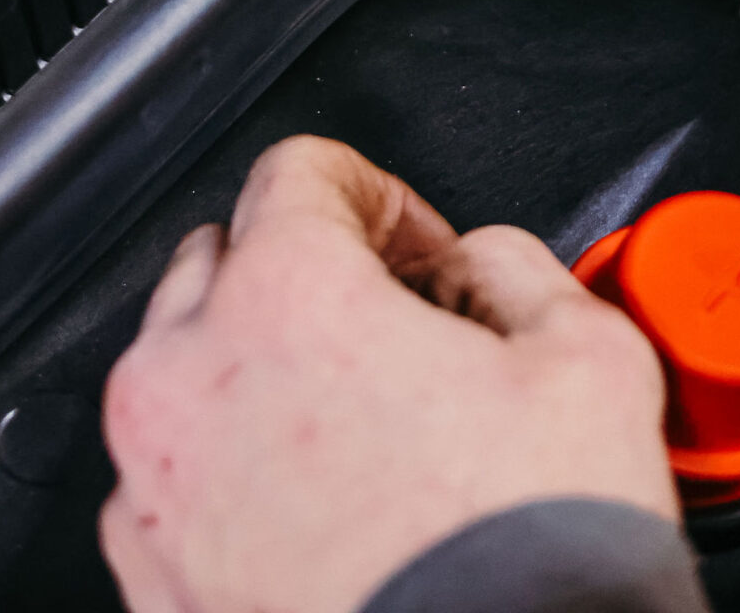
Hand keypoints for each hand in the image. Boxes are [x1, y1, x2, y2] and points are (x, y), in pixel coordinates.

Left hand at [99, 136, 676, 612]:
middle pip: (223, 261)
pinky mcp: (149, 589)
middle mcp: (187, 383)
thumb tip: (481, 269)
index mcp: (285, 296)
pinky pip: (176, 491)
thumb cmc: (528, 569)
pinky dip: (236, 484)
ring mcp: (153, 497)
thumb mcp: (590, 360)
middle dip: (308, 277)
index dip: (384, 198)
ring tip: (367, 439)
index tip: (422, 251)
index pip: (301, 167)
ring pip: (186, 380)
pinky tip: (328, 521)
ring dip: (261, 379)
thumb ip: (514, 266)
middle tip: (397, 335)